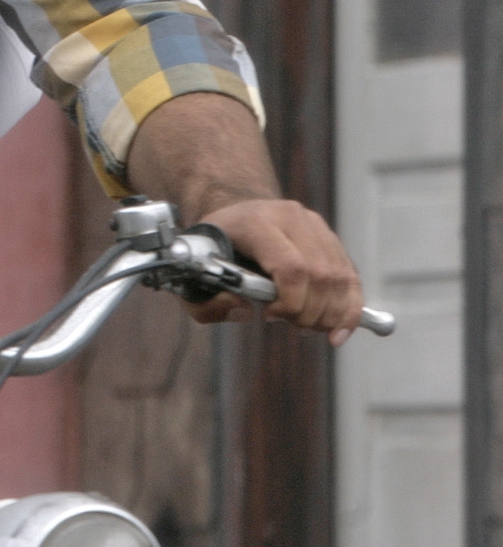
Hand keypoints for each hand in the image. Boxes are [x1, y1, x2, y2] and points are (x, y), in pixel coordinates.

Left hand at [190, 195, 364, 343]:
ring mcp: (314, 224)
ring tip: (308, 327)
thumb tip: (244, 311)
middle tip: (292, 325)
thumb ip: (208, 304)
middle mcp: (290, 217)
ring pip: (340, 278)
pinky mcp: (329, 237)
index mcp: (255, 222)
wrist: (232, 215)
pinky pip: (350, 277)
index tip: (269, 315)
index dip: (290, 302)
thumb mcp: (194, 276)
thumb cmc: (213, 251)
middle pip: (320, 276)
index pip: (291, 268)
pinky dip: (349, 309)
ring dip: (331, 315)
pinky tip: (338, 331)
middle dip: (310, 313)